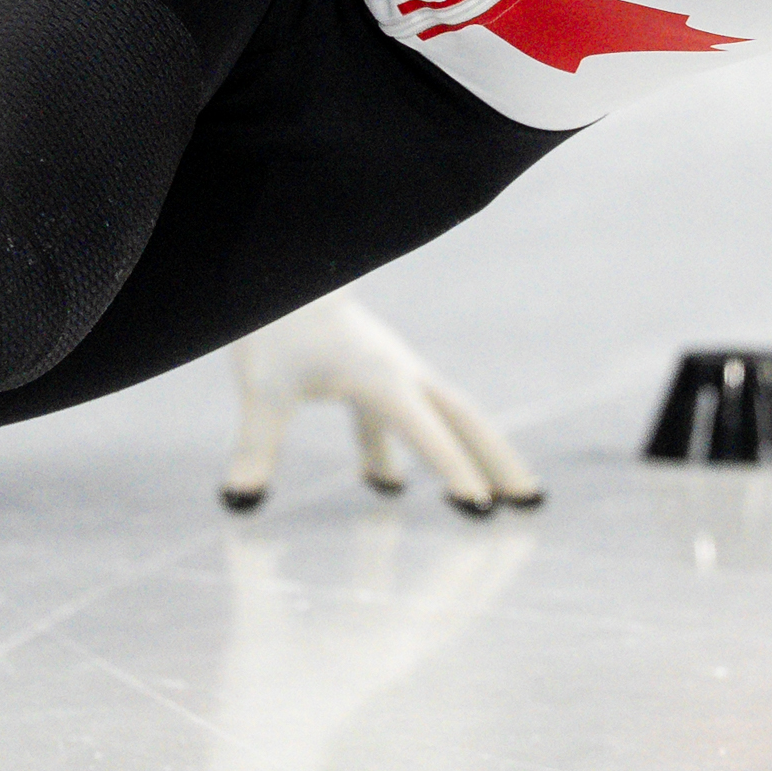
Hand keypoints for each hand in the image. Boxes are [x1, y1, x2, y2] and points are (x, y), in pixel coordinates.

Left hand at [220, 293, 542, 515]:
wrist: (278, 262)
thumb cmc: (272, 321)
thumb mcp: (262, 386)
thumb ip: (257, 445)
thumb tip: (240, 500)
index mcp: (382, 377)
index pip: (429, 432)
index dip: (454, 470)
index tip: (480, 508)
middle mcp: (399, 373)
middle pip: (465, 420)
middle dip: (497, 461)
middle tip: (531, 503)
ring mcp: (390, 371)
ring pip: (446, 418)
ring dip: (471, 455)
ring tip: (496, 500)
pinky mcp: (370, 372)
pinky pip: (401, 418)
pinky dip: (406, 449)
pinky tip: (383, 484)